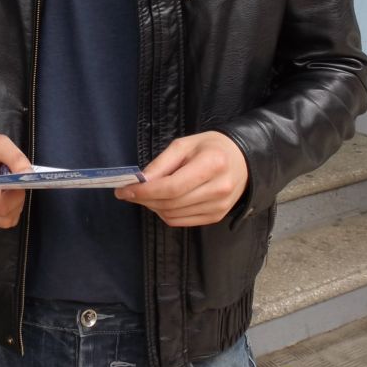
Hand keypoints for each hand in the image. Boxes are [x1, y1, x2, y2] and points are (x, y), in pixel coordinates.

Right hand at [0, 132, 31, 227]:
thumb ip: (16, 158)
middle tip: (13, 183)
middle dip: (16, 201)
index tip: (19, 181)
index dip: (17, 196)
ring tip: (5, 188)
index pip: (0, 205)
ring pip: (2, 221)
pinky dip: (4, 210)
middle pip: (3, 217)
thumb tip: (29, 175)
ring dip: (11, 207)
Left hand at [115, 132, 248, 226]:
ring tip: (146, 195)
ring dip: (153, 207)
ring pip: (173, 215)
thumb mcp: (184, 145)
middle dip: (144, 199)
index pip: (172, 187)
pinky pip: (181, 221)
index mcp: (212, 164)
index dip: (145, 191)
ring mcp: (219, 206)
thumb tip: (141, 181)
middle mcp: (219, 188)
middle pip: (171, 203)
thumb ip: (161, 163)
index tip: (124, 190)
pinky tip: (162, 202)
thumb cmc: (211, 148)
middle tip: (129, 192)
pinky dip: (165, 213)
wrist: (243, 160)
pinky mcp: (216, 216)